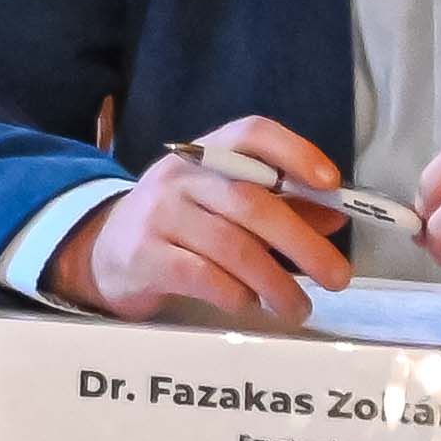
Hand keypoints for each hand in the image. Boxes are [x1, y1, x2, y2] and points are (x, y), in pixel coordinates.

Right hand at [47, 113, 354, 326]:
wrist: (103, 252)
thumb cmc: (180, 226)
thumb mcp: (224, 205)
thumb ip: (280, 206)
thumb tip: (334, 216)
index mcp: (206, 154)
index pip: (252, 133)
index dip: (295, 153)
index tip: (331, 184)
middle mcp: (179, 177)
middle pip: (252, 203)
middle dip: (303, 244)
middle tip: (337, 277)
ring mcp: (158, 215)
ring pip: (233, 247)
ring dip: (277, 283)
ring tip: (298, 307)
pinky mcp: (144, 256)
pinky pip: (203, 277)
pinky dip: (237, 294)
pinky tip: (249, 304)